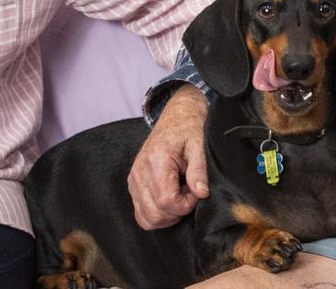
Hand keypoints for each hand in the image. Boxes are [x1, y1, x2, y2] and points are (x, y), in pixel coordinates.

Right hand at [127, 84, 209, 228]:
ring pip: (146, 218)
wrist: (175, 118)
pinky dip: (157, 212)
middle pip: (155, 214)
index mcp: (156, 160)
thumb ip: (199, 170)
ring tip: (180, 194)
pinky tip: (170, 197)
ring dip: (167, 214)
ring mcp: (134, 180)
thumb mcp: (199, 146)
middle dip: (177, 212)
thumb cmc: (188, 129)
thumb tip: (201, 194)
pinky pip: (141, 213)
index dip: (186, 204)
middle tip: (189, 193)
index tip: (197, 192)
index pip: (167, 200)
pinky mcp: (133, 184)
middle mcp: (139, 172)